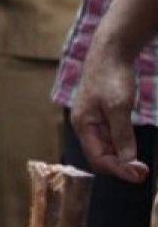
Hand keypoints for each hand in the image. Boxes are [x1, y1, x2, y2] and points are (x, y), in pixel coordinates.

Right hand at [72, 48, 148, 181]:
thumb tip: (128, 161)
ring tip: (140, 164)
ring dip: (121, 158)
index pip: (98, 158)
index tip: (140, 175)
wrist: (110, 51)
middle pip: (99, 157)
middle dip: (119, 167)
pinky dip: (121, 146)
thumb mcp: (119, 107)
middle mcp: (85, 126)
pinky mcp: (101, 115)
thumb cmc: (111, 77)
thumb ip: (122, 135)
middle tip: (143, 173)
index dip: (118, 169)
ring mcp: (92, 121)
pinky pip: (109, 137)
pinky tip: (131, 148)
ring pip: (105, 148)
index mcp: (83, 126)